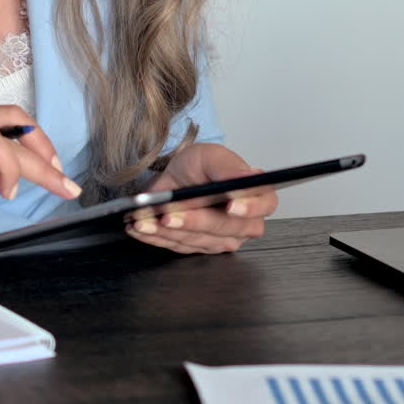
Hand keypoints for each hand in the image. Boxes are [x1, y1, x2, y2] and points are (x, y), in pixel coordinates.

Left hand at [126, 143, 276, 254]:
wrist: (177, 177)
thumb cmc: (200, 166)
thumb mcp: (211, 156)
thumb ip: (228, 167)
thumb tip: (248, 178)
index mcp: (257, 196)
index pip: (263, 205)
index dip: (249, 206)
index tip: (231, 205)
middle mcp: (244, 223)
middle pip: (225, 228)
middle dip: (194, 221)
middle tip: (169, 214)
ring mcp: (221, 239)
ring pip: (197, 240)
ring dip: (168, 232)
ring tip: (144, 221)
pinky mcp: (198, 247)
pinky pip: (177, 246)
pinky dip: (155, 237)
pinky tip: (140, 227)